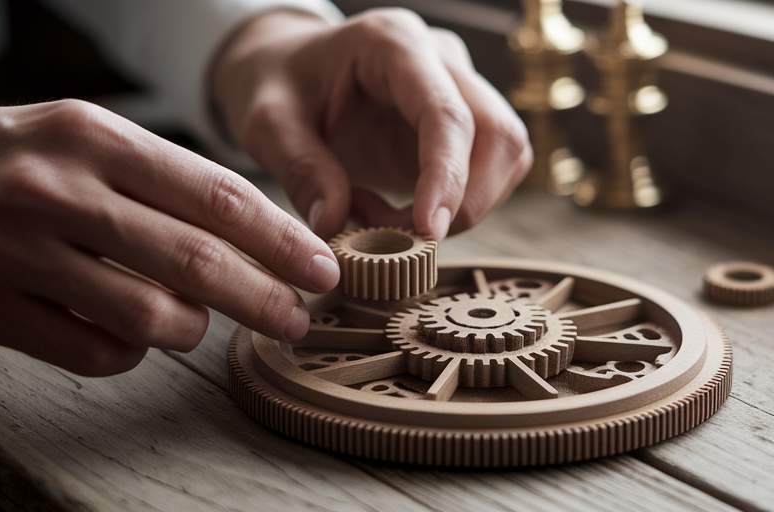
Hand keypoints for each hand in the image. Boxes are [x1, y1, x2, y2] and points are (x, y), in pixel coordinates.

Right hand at [0, 100, 338, 375]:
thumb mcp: (74, 136)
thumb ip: (155, 179)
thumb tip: (253, 234)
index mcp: (93, 136)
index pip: (215, 193)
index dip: (280, 238)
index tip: (322, 268)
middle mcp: (59, 188)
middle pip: (196, 261)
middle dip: (265, 298)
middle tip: (298, 319)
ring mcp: (17, 248)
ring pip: (148, 315)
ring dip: (191, 330)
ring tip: (196, 324)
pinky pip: (90, 350)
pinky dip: (126, 351)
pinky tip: (126, 335)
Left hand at [211, 8, 531, 238]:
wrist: (288, 70)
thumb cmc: (278, 84)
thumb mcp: (266, 121)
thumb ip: (299, 166)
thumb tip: (334, 223)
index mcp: (393, 44)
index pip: (446, 113)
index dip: (448, 175)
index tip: (429, 230)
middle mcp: (441, 60)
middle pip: (497, 133)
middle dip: (466, 200)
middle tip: (402, 237)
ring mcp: (462, 89)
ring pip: (507, 154)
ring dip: (463, 207)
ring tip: (385, 218)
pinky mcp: (468, 125)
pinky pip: (490, 173)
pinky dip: (455, 206)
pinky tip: (399, 209)